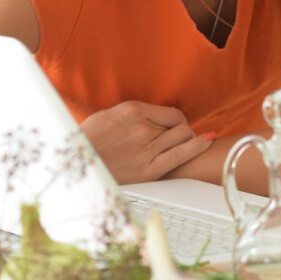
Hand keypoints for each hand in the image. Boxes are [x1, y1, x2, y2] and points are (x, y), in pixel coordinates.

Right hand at [78, 101, 214, 183]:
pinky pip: (183, 153)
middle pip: (181, 125)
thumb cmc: (86, 143)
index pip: (172, 113)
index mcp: (133, 110)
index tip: (175, 129)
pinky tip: (207, 141)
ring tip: (182, 147)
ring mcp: (148, 148)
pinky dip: (198, 146)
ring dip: (187, 141)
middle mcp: (144, 127)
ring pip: (184, 137)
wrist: (73, 167)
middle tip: (177, 141)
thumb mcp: (109, 117)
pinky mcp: (150, 169)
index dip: (177, 122)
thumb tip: (151, 118)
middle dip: (182, 132)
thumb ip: (133, 116)